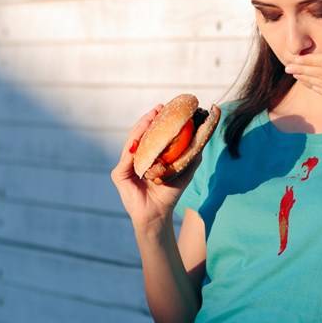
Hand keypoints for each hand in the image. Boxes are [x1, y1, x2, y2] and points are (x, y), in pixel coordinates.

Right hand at [110, 104, 203, 231]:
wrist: (158, 214)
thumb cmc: (170, 193)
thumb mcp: (183, 171)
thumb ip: (191, 155)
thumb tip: (202, 136)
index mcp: (147, 155)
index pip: (150, 134)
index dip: (157, 120)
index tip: (166, 107)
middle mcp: (135, 158)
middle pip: (140, 134)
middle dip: (149, 119)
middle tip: (159, 108)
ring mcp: (125, 165)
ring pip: (132, 142)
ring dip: (141, 128)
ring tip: (151, 116)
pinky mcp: (119, 174)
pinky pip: (127, 157)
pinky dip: (133, 145)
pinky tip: (140, 136)